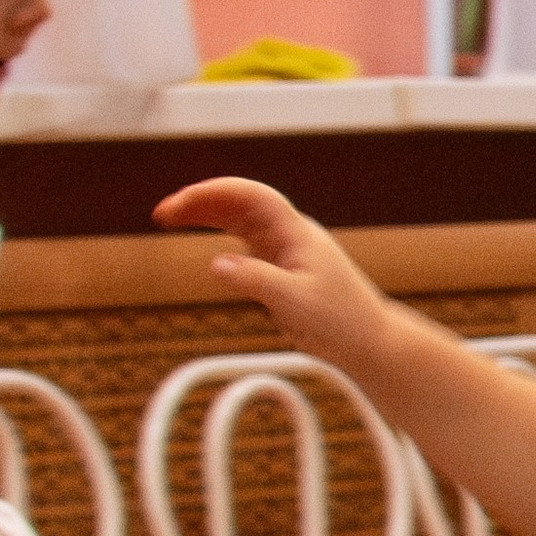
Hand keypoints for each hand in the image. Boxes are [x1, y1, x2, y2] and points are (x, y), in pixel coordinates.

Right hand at [151, 178, 393, 378]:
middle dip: (202, 201)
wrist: (371, 341)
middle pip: (241, 202)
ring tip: (172, 219)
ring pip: (242, 220)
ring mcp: (288, 250)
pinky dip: (223, 237)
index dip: (213, 193)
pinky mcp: (285, 268)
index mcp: (296, 234)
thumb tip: (216, 263)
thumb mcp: (295, 304)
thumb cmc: (342, 323)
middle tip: (163, 214)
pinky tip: (207, 243)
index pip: (251, 196)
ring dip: (208, 215)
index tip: (179, 206)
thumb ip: (256, 281)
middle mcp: (291, 235)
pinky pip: (248, 241)